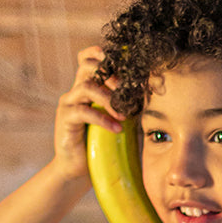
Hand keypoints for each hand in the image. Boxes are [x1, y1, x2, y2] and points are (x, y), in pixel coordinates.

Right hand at [52, 45, 123, 182]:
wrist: (80, 168)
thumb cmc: (102, 144)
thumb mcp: (118, 120)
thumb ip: (128, 106)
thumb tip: (155, 96)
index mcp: (88, 87)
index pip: (88, 59)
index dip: (100, 54)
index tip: (122, 63)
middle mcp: (76, 91)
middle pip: (87, 66)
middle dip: (110, 74)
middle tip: (127, 91)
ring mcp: (69, 103)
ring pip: (87, 87)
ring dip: (109, 99)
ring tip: (124, 116)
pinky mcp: (66, 119)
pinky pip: (83, 112)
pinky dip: (103, 119)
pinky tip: (117, 129)